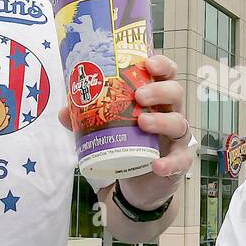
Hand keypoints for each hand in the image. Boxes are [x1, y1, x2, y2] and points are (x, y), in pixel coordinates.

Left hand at [58, 54, 192, 208]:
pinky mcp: (179, 161)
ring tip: (142, 123)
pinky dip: (169, 163)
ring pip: (179, 123)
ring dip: (162, 120)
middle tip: (139, 95)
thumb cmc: (129, 144)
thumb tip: (64, 111)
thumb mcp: (110, 128)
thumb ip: (89, 119)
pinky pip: (180, 160)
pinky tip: (156, 165)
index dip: (162, 66)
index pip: (166, 75)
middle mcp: (170, 113)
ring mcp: (177, 137)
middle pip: (175, 93)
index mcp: (155, 99)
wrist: (140, 181)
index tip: (148, 63)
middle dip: (159, 91)